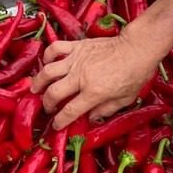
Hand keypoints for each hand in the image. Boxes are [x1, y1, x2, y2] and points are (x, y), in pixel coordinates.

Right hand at [29, 33, 159, 129]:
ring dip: (39, 81)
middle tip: (47, 108)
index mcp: (94, 92)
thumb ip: (105, 110)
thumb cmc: (134, 74)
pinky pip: (55, 48)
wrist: (137, 48)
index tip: (56, 125)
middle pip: (53, 92)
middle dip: (46, 103)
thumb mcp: (125, 99)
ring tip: (35, 88)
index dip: (60, 121)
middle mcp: (81, 77)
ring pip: (48, 71)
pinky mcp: (77, 46)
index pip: (70, 111)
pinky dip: (48, 55)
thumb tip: (90, 117)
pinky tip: (47, 62)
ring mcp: (77, 60)